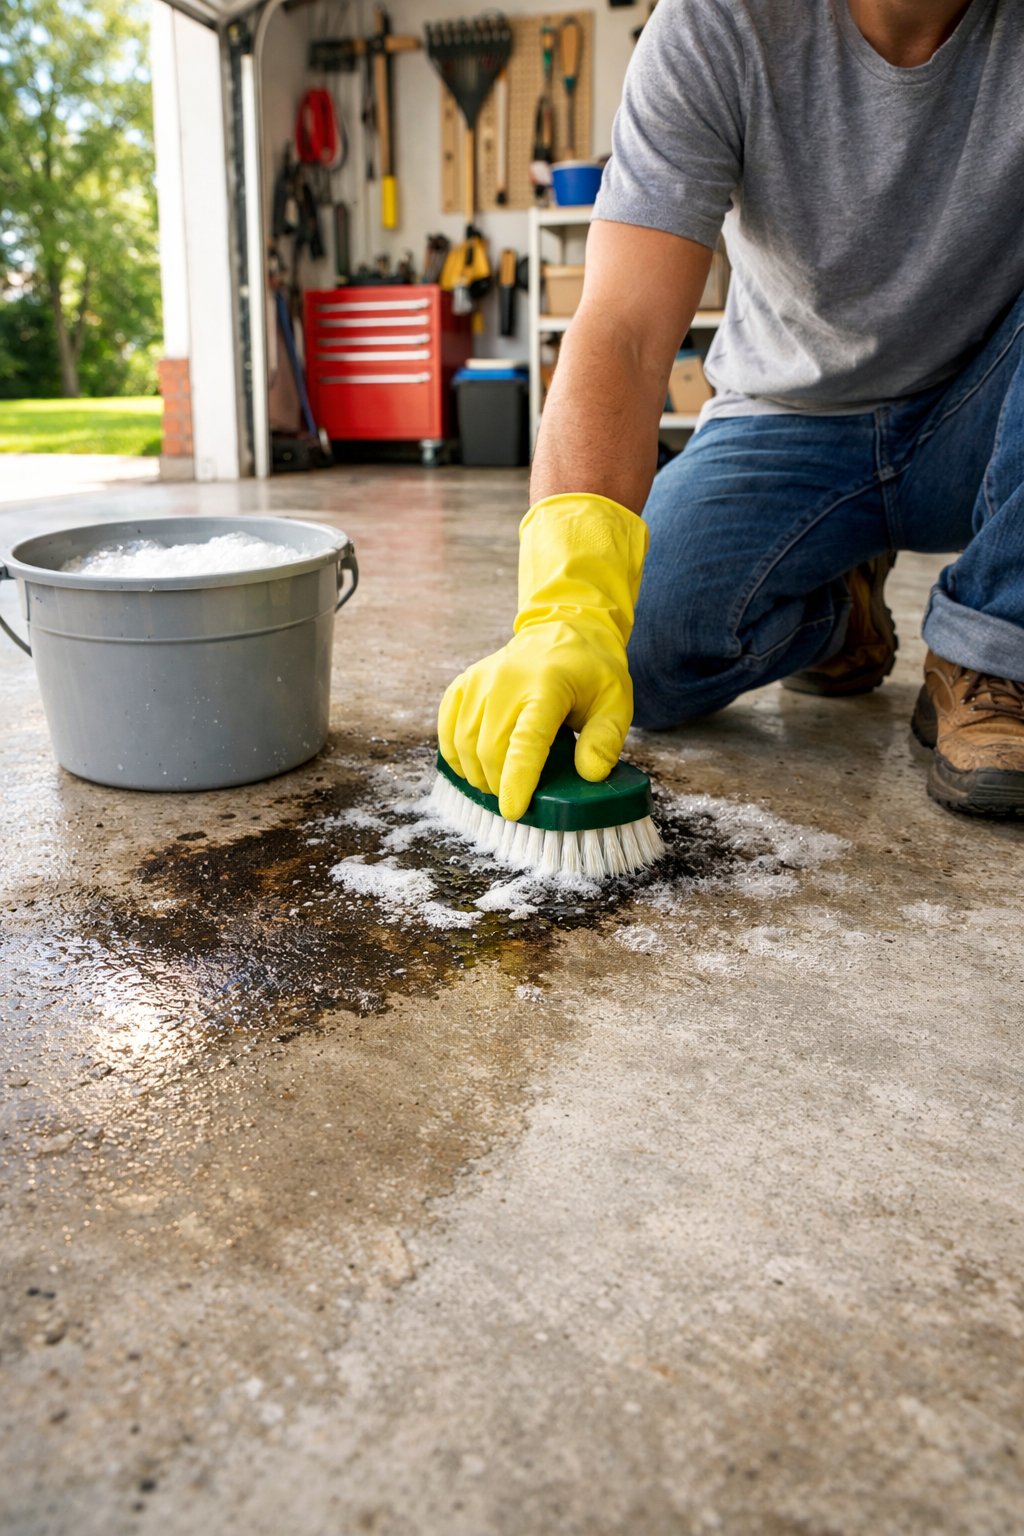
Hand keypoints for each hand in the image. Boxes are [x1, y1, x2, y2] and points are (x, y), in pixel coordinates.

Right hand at [438, 494, 648, 820]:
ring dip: (479, 775)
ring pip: (464, 744)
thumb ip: (605, 739)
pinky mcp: (463, 684)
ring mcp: (480, 681)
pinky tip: (474, 767)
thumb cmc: (591, 672)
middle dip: (500, 785)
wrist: (563, 629)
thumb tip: (590, 774)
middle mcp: (506, 681)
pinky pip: (447, 729)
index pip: (526, 740)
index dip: (517, 779)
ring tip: (499, 785)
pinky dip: (456, 756)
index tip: (513, 811)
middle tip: (518, 800)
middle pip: (489, 749)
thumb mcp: (616, 702)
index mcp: (547, 686)